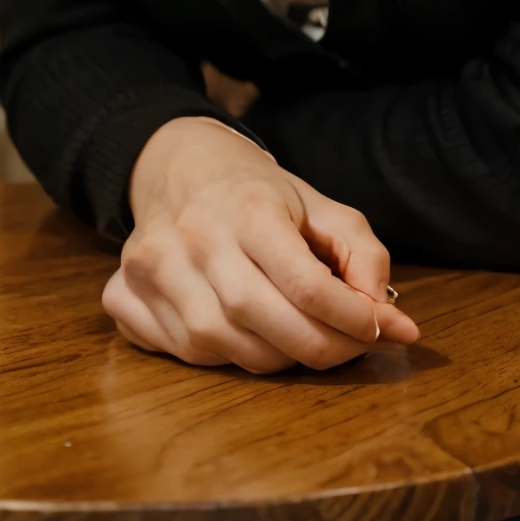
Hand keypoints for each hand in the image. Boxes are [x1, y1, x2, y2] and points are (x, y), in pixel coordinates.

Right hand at [101, 117, 419, 373]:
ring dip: (275, 357)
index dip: (354, 321)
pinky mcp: (125, 296)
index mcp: (249, 209)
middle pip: (268, 328)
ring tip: (295, 334)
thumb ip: (363, 256)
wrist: (175, 164)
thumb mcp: (320, 205)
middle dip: (321, 349)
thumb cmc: (257, 191)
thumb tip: (394, 323)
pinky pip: (183, 355)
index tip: (382, 329)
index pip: (309, 288)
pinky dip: (221, 357)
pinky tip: (241, 331)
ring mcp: (153, 272)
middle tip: (348, 345)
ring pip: (226, 350)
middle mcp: (195, 239)